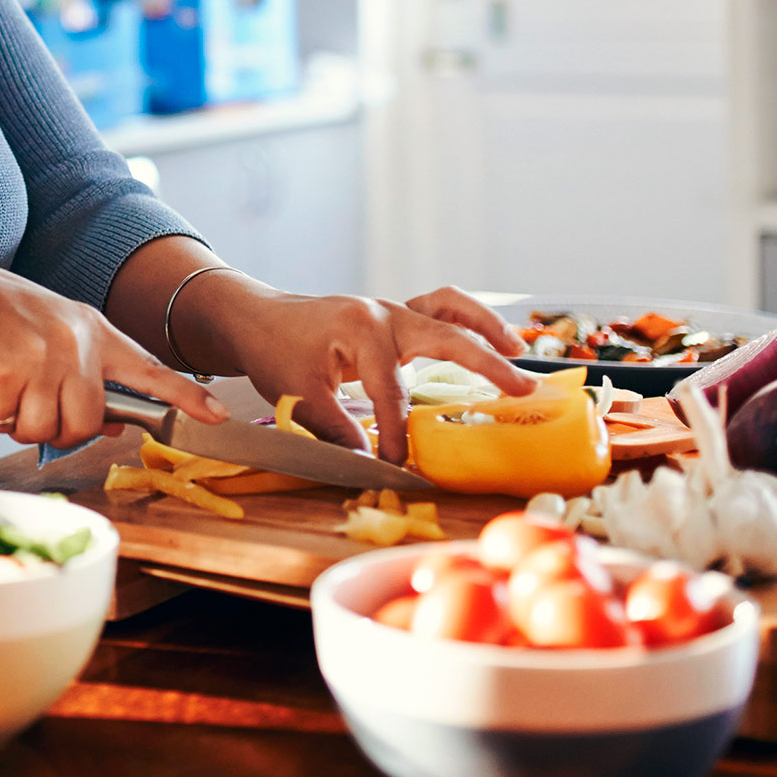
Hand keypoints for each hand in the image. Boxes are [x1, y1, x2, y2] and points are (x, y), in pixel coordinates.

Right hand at [0, 256, 226, 448]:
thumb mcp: (47, 330)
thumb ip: (82, 370)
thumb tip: (115, 422)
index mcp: (90, 327)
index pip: (148, 368)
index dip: (184, 397)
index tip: (217, 417)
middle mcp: (75, 342)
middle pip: (89, 421)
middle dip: (57, 427)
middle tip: (25, 400)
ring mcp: (43, 358)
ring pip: (49, 430)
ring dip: (19, 422)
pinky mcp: (9, 375)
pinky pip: (8, 423)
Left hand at [189, 281, 537, 463]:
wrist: (256, 318)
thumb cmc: (272, 351)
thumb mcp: (296, 395)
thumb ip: (336, 429)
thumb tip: (370, 463)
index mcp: (361, 330)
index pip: (392, 393)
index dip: (398, 435)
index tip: (399, 466)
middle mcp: (384, 313)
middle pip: (446, 338)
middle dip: (486, 365)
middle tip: (521, 391)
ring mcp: (391, 309)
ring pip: (449, 310)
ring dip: (486, 328)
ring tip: (518, 351)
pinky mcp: (392, 316)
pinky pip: (438, 309)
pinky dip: (466, 320)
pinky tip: (492, 338)